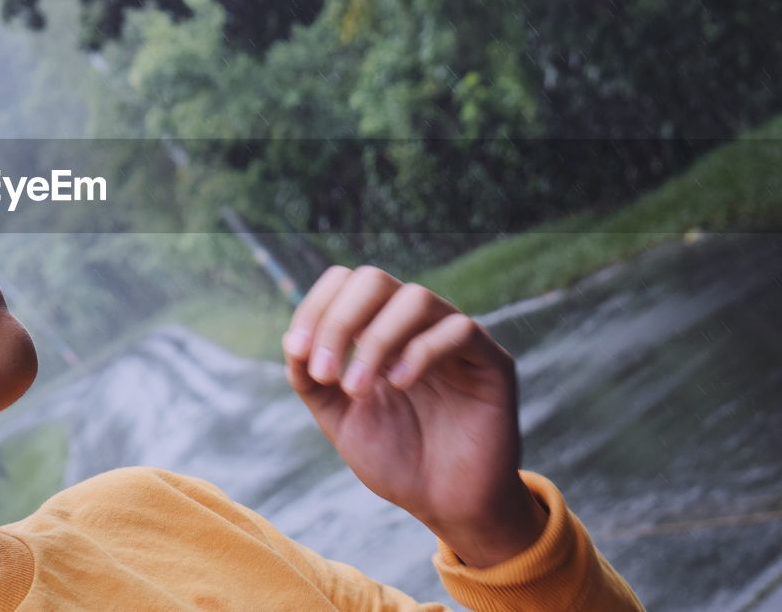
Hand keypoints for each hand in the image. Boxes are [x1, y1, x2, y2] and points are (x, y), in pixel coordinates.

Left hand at [281, 265, 547, 567]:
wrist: (445, 505)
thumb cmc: (395, 458)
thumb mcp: (339, 418)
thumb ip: (311, 380)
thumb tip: (292, 343)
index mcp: (377, 329)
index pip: (344, 284)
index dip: (315, 309)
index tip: (299, 353)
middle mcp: (415, 324)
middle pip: (374, 280)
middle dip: (339, 321)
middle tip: (325, 373)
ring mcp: (454, 338)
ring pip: (415, 298)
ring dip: (376, 341)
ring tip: (356, 389)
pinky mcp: (492, 361)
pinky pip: (459, 330)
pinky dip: (420, 352)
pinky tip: (398, 384)